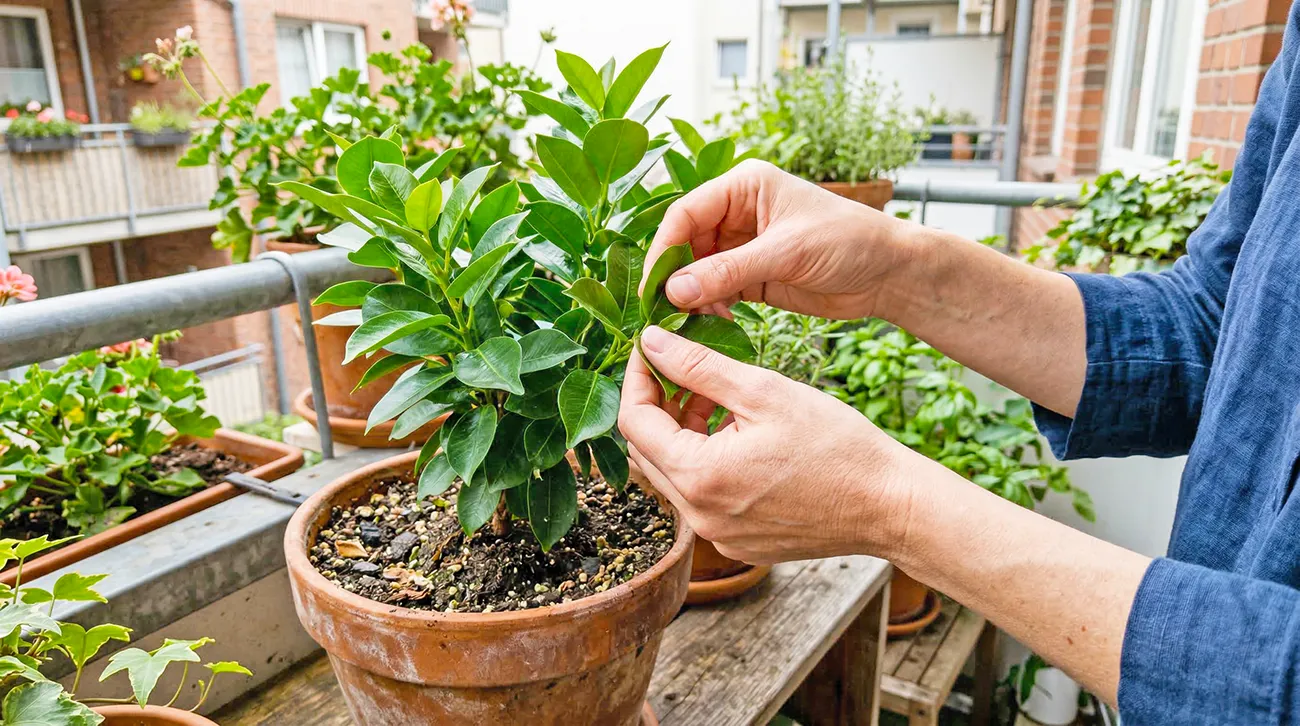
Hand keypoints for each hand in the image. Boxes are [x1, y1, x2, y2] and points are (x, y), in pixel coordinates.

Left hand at [618, 325, 919, 563]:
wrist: (889, 505)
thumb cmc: (837, 446)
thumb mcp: (764, 391)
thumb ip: (699, 366)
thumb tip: (651, 343)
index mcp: (699, 477)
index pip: (634, 422)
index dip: (637, 379)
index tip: (653, 350)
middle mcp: (699, 516)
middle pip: (648, 452)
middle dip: (659, 406)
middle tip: (687, 370)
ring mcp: (718, 535)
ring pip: (675, 476)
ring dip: (683, 434)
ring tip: (718, 400)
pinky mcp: (739, 542)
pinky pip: (703, 498)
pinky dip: (707, 463)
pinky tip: (739, 437)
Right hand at [646, 160, 910, 320]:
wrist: (890, 273)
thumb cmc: (849, 241)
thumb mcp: (786, 252)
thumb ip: (729, 271)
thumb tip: (675, 290)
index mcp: (744, 187)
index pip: (686, 213)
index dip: (665, 248)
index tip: (654, 284)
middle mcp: (738, 213)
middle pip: (686, 244)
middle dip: (675, 277)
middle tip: (664, 312)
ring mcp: (744, 246)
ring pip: (698, 271)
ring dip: (690, 297)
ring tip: (688, 323)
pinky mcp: (753, 277)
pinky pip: (716, 292)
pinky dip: (708, 310)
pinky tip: (709, 325)